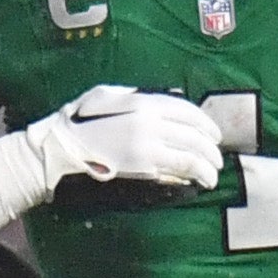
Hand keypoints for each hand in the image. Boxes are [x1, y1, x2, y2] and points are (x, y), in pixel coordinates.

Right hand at [25, 84, 226, 192]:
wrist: (60, 150)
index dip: (206, 123)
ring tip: (213, 174)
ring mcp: (148, 146)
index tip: (214, 134)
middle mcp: (151, 122)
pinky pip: (179, 170)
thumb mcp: (105, 96)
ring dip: (208, 165)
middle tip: (217, 158)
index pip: (186, 110)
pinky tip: (200, 181)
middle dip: (211, 148)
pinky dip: (195, 175)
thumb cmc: (78, 122)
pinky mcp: (144, 168)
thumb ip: (134, 97)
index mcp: (142, 102)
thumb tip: (161, 104)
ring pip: (192, 155)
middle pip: (194, 134)